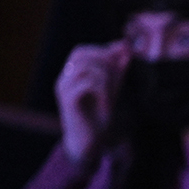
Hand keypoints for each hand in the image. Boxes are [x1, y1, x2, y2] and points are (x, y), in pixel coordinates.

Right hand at [55, 40, 129, 162]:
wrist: (91, 142)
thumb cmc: (99, 115)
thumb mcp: (112, 88)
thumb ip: (117, 68)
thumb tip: (125, 46)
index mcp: (70, 74)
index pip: (80, 50)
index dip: (101, 50)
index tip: (122, 58)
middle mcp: (63, 79)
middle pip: (80, 54)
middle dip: (104, 59)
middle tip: (120, 73)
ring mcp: (63, 89)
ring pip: (86, 68)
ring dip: (106, 77)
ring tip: (114, 93)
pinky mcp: (68, 101)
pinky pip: (87, 84)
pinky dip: (103, 92)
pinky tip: (108, 105)